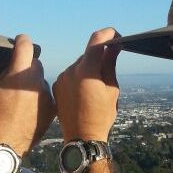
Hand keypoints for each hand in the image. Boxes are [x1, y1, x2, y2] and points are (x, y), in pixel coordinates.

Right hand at [0, 35, 55, 155]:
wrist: (6, 142)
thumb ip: (9, 69)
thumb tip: (17, 57)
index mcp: (19, 73)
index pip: (26, 45)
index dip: (22, 41)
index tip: (22, 41)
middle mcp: (36, 81)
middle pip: (36, 64)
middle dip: (28, 68)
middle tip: (19, 80)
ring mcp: (47, 95)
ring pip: (42, 81)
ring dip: (35, 86)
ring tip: (24, 103)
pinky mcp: (53, 107)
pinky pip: (48, 96)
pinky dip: (41, 99)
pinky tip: (31, 111)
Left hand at [52, 28, 121, 142]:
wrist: (82, 138)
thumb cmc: (101, 116)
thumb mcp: (112, 89)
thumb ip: (110, 64)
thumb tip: (114, 45)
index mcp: (86, 71)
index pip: (97, 41)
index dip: (109, 35)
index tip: (117, 37)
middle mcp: (70, 71)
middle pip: (88, 55)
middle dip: (99, 57)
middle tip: (110, 68)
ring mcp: (61, 79)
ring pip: (78, 65)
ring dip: (88, 69)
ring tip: (95, 88)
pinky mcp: (55, 87)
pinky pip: (69, 75)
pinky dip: (78, 78)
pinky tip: (83, 93)